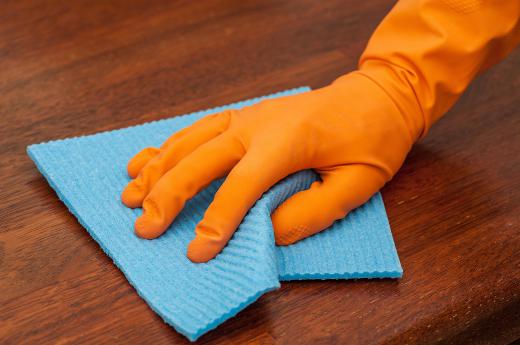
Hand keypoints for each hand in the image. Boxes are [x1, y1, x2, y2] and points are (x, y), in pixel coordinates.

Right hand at [121, 72, 414, 261]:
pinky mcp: (242, 115)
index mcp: (288, 140)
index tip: (197, 253)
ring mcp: (246, 116)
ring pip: (189, 142)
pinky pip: (195, 129)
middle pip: (201, 160)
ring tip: (129, 198)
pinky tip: (143, 161)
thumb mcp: (357, 184)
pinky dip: (166, 147)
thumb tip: (267, 233)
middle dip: (168, 196)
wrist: (374, 97)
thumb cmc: (370, 140)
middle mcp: (257, 123)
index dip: (218, 221)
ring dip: (157, 171)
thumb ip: (311, 212)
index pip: (242, 185)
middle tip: (144, 228)